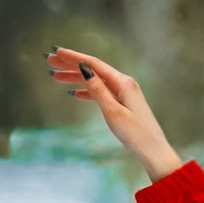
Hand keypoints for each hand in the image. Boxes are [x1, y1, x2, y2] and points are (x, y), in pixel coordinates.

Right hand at [46, 45, 180, 183]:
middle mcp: (124, 83)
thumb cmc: (135, 133)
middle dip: (71, 65)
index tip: (57, 52)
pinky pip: (101, 92)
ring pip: (96, 81)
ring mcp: (124, 93)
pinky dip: (87, 91)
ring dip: (76, 78)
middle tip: (50, 61)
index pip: (94, 64)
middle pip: (93, 69)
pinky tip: (75, 94)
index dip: (74, 57)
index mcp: (123, 83)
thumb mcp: (112, 112)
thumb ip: (98, 90)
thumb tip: (84, 68)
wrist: (153, 150)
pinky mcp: (123, 103)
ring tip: (56, 77)